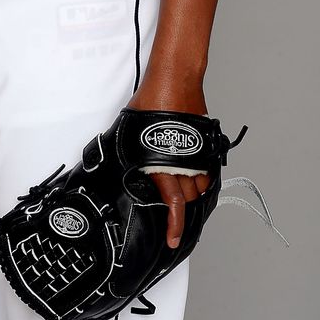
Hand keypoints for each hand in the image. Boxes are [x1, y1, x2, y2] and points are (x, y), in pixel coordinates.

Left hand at [126, 79, 210, 249]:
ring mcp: (197, 154)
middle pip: (189, 198)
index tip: (173, 239)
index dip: (174, 225)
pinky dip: (202, 175)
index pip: (173, 203)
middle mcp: (182, 162)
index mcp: (160, 163)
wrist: (174, 80)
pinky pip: (209, 170)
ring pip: (201, 186)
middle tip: (171, 202)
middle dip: (182, 203)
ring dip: (193, 189)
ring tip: (182, 183)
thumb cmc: (150, 102)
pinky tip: (194, 172)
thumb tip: (111, 162)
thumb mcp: (131, 131)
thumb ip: (131, 153)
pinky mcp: (206, 144)